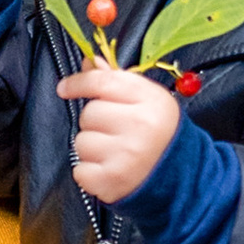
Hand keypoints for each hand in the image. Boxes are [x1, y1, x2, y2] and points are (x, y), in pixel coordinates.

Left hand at [59, 59, 177, 202]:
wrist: (179, 175)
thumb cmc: (158, 133)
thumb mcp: (146, 100)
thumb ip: (115, 79)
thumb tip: (89, 62)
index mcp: (151, 100)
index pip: (103, 82)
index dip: (78, 83)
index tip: (65, 88)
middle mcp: (141, 126)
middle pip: (89, 113)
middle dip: (94, 122)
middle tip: (114, 131)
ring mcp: (127, 155)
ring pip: (81, 142)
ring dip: (91, 148)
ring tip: (114, 152)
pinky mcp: (113, 181)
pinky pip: (80, 170)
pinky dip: (89, 172)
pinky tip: (109, 169)